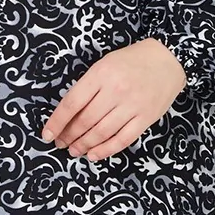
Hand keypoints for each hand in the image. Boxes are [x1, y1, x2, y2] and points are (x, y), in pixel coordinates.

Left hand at [40, 38, 187, 160]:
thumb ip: (88, 86)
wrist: (168, 59)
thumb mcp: (104, 64)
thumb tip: (69, 113)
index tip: (47, 134)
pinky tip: (94, 154)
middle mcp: (116, 90)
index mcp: (101, 73)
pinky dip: (106, 150)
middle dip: (69, 136)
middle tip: (60, 144)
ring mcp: (132, 106)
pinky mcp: (146, 118)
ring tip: (74, 151)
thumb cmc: (132, 60)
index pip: (72, 102)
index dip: (57, 121)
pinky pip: (123, 139)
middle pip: (85, 120)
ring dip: (84, 145)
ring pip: (102, 132)